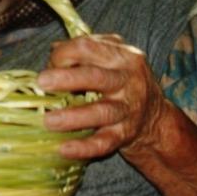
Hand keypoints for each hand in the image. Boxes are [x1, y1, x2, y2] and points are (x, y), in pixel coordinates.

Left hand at [37, 34, 169, 160]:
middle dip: (67, 79)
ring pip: (101, 112)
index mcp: (122, 55)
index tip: (49, 66)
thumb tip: (54, 49)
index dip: (64, 54)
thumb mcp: (111, 57)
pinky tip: (64, 148)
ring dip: (73, 117)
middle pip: (96, 77)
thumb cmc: (122, 81)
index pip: (88, 47)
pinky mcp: (126, 134)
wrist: (154, 117)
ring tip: (48, 120)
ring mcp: (128, 109)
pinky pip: (105, 142)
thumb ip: (85, 50)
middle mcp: (128, 80)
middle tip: (42, 82)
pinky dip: (84, 147)